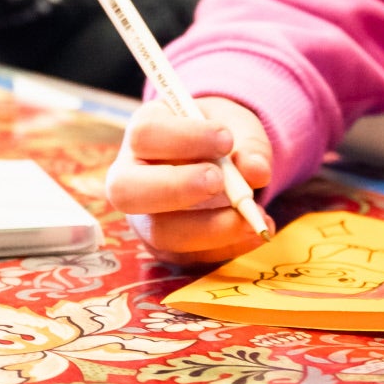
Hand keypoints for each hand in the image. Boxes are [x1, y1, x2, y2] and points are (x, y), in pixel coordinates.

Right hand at [106, 96, 273, 263]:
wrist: (220, 161)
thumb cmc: (219, 137)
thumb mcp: (238, 127)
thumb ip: (250, 145)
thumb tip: (257, 171)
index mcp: (144, 133)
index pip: (145, 134)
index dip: (183, 138)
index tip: (226, 139)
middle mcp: (131, 176)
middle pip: (126, 190)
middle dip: (175, 188)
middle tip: (218, 181)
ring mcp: (145, 217)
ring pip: (159, 233)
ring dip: (210, 228)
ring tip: (251, 217)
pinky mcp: (166, 248)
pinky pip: (188, 256)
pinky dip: (226, 247)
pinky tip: (253, 234)